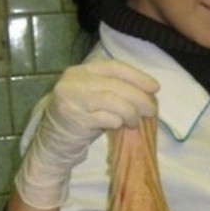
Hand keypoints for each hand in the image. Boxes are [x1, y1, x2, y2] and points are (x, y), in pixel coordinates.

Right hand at [15, 59, 158, 209]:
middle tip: (152, 110)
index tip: (155, 87)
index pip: (114, 67)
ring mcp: (72, 98)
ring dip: (130, 112)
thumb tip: (148, 93)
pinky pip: (105, 118)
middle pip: (116, 85)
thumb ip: (114, 90)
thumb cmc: (81, 119)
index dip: (137, 76)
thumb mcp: (95, 98)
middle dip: (139, 97)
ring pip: (112, 100)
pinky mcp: (73, 118)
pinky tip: (120, 127)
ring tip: (136, 123)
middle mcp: (74, 80)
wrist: (54, 142)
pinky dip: (117, 122)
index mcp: (81, 70)